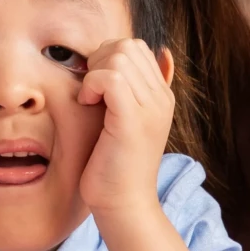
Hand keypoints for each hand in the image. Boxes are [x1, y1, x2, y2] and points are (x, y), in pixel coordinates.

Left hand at [78, 39, 176, 219]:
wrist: (124, 205)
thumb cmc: (116, 167)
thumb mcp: (128, 122)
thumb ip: (138, 90)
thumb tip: (162, 53)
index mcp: (162, 96)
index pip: (136, 48)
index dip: (107, 57)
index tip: (94, 87)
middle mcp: (162, 98)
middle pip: (128, 46)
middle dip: (99, 60)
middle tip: (89, 92)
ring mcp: (151, 107)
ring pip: (119, 56)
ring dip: (94, 73)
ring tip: (89, 101)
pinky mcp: (134, 119)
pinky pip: (111, 77)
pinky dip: (91, 85)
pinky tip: (87, 105)